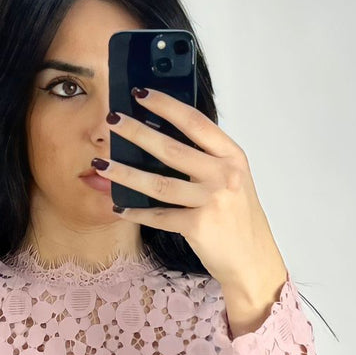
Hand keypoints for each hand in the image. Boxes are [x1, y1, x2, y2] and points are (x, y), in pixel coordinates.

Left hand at [97, 88, 289, 319]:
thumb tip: (160, 139)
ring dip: (125, 173)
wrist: (253, 260)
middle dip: (137, 132)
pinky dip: (136, 212)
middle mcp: (224, 175)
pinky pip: (159, 216)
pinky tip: (119, 206)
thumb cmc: (238, 219)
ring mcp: (211, 201)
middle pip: (171, 149)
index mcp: (232, 156)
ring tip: (102, 164)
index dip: (166, 105)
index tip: (140, 94)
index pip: (195, 122)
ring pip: (158, 183)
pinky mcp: (198, 226)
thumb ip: (206, 159)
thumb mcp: (232, 180)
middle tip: (112, 121)